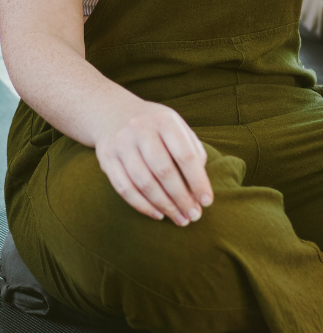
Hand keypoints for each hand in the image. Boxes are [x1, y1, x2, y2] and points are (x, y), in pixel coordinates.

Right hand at [94, 99, 213, 224]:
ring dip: (164, 205)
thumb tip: (199, 187)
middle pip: (164, 171)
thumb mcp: (177, 128)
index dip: (198, 181)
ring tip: (180, 218)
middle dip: (181, 198)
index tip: (206, 201)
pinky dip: (142, 205)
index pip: (185, 155)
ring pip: (144, 183)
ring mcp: (120, 144)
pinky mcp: (106, 159)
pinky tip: (158, 214)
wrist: (113, 113)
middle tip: (193, 216)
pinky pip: (124, 188)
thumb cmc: (156, 127)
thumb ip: (193, 151)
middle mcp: (140, 130)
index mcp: (164, 121)